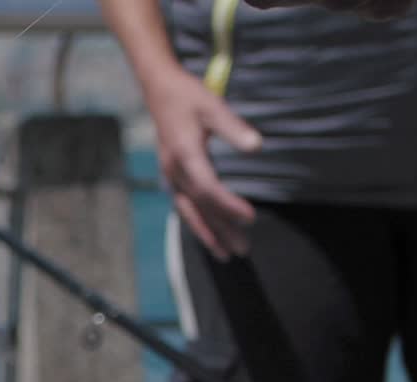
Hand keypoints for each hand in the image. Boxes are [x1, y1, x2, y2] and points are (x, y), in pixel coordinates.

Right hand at [145, 67, 262, 261]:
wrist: (160, 92)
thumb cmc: (189, 97)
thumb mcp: (212, 106)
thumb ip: (233, 127)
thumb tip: (256, 146)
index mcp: (185, 155)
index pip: (208, 188)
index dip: (228, 205)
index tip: (250, 217)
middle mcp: (175, 171)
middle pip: (199, 208)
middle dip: (220, 231)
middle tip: (242, 250)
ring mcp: (171, 176)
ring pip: (189, 212)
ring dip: (208, 234)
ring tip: (226, 254)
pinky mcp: (172, 176)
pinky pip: (184, 206)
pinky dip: (197, 223)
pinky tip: (209, 235)